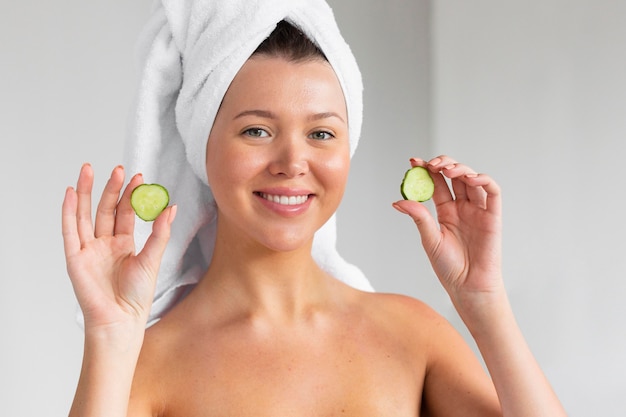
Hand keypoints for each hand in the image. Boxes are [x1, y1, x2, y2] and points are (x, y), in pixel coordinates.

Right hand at [62, 164, 175, 331]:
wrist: (121, 319)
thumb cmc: (137, 295)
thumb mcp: (153, 259)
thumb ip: (160, 232)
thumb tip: (172, 207)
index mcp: (124, 244)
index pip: (126, 213)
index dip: (131, 195)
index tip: (139, 177)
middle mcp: (105, 244)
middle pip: (105, 209)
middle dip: (111, 188)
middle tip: (119, 169)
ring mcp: (88, 249)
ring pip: (85, 214)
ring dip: (85, 192)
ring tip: (88, 169)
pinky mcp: (75, 257)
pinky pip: (69, 230)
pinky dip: (68, 211)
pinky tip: (69, 193)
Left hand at [393, 156, 502, 309]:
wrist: (468, 287)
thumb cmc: (449, 268)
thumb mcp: (430, 240)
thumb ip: (419, 218)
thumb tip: (399, 201)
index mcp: (446, 212)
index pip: (436, 184)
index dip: (426, 170)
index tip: (414, 162)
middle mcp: (462, 207)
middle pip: (454, 176)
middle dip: (442, 165)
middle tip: (430, 164)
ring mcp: (478, 210)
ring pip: (472, 179)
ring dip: (460, 169)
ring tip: (446, 169)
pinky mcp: (493, 216)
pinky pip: (493, 192)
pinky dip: (484, 180)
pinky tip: (470, 178)